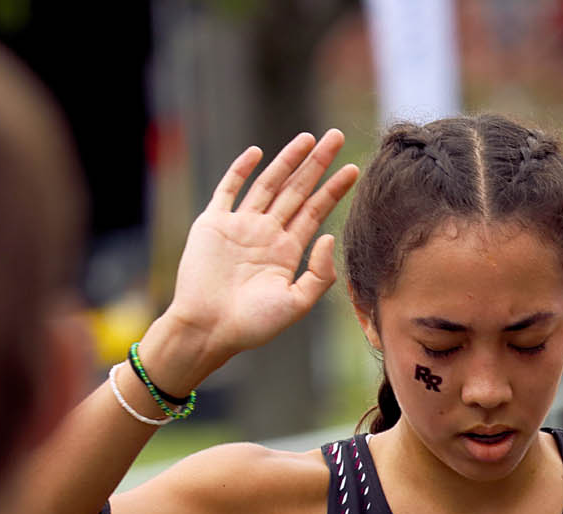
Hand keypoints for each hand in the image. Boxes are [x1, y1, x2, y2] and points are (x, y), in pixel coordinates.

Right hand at [154, 130, 358, 387]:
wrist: (208, 329)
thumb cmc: (252, 325)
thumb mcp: (296, 304)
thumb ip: (319, 275)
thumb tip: (328, 236)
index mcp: (286, 252)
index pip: (315, 212)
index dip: (334, 190)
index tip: (354, 169)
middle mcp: (265, 234)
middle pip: (296, 190)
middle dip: (317, 164)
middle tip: (337, 136)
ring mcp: (239, 226)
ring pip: (268, 184)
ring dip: (287, 160)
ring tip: (308, 138)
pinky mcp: (213, 224)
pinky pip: (227, 190)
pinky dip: (240, 170)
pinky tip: (257, 153)